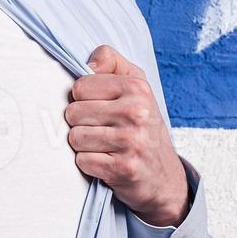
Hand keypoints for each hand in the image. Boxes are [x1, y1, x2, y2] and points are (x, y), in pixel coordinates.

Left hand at [65, 44, 189, 227]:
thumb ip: (111, 62)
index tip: (98, 107)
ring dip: (84, 145)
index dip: (83, 98)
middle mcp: (137, 112)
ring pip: (75, 137)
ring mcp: (131, 141)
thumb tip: (88, 64)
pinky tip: (106, 161)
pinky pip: (82, 161)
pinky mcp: (124, 168)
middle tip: (101, 129)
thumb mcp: (135, 85)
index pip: (80, 86)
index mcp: (137, 88)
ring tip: (103, 145)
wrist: (163, 175)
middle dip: (81, 123)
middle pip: (73, 112)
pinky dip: (89, 163)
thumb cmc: (141, 125)